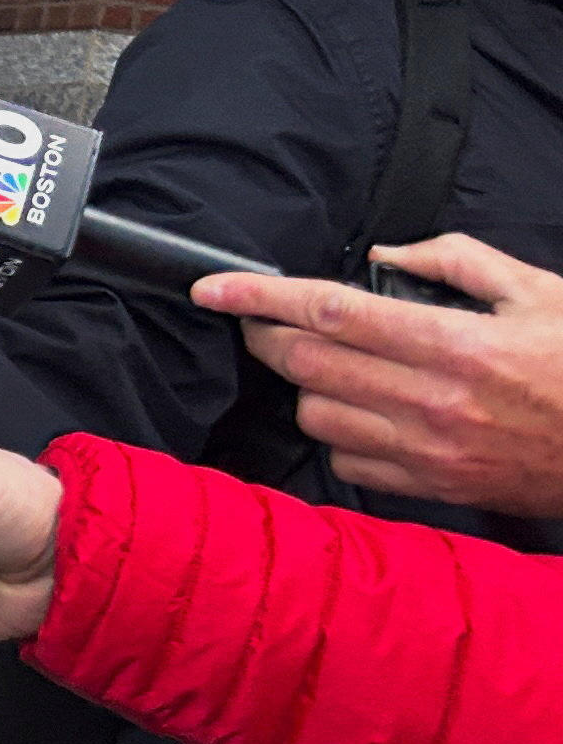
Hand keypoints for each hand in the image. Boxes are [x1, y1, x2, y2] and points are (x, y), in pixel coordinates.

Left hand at [197, 234, 562, 517]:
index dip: (261, 296)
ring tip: (323, 364)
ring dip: (303, 385)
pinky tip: (359, 410)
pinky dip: (337, 432)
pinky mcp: (432, 489)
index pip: (332, 313)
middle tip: (257, 317)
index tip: (212, 286)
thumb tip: (382, 254)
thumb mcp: (539, 292)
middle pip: (307, 364)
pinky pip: (347, 461)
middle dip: (265, 335)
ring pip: (315, 415)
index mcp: (457, 345)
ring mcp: (429, 453)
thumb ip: (456, 261)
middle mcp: (433, 403)